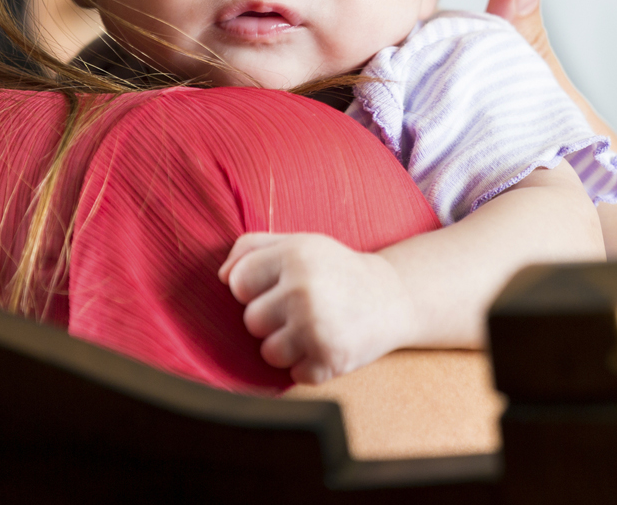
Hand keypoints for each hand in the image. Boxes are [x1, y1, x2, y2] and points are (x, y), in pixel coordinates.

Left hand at [219, 232, 411, 385]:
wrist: (395, 297)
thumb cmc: (338, 270)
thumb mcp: (301, 243)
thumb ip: (254, 247)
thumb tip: (222, 276)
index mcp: (296, 254)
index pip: (238, 282)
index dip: (255, 289)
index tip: (281, 286)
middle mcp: (304, 288)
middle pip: (251, 321)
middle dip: (273, 319)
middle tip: (306, 307)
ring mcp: (316, 326)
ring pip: (268, 352)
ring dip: (289, 346)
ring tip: (317, 327)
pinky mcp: (329, 358)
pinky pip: (294, 373)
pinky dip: (310, 365)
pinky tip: (330, 343)